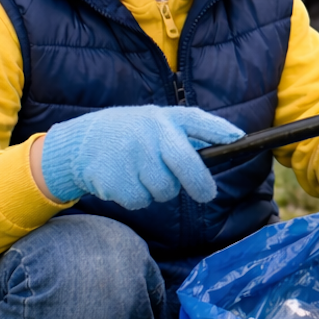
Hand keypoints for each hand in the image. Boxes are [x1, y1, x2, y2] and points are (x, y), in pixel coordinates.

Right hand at [41, 106, 245, 208]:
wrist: (79, 144)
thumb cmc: (131, 134)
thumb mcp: (155, 122)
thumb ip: (188, 132)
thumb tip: (232, 139)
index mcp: (162, 118)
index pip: (197, 120)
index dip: (220, 130)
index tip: (239, 139)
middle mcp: (149, 134)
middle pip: (187, 166)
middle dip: (201, 185)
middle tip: (206, 195)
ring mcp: (132, 157)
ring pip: (165, 190)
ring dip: (160, 190)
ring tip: (143, 173)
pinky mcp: (117, 180)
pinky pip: (142, 200)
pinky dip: (138, 197)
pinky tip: (125, 181)